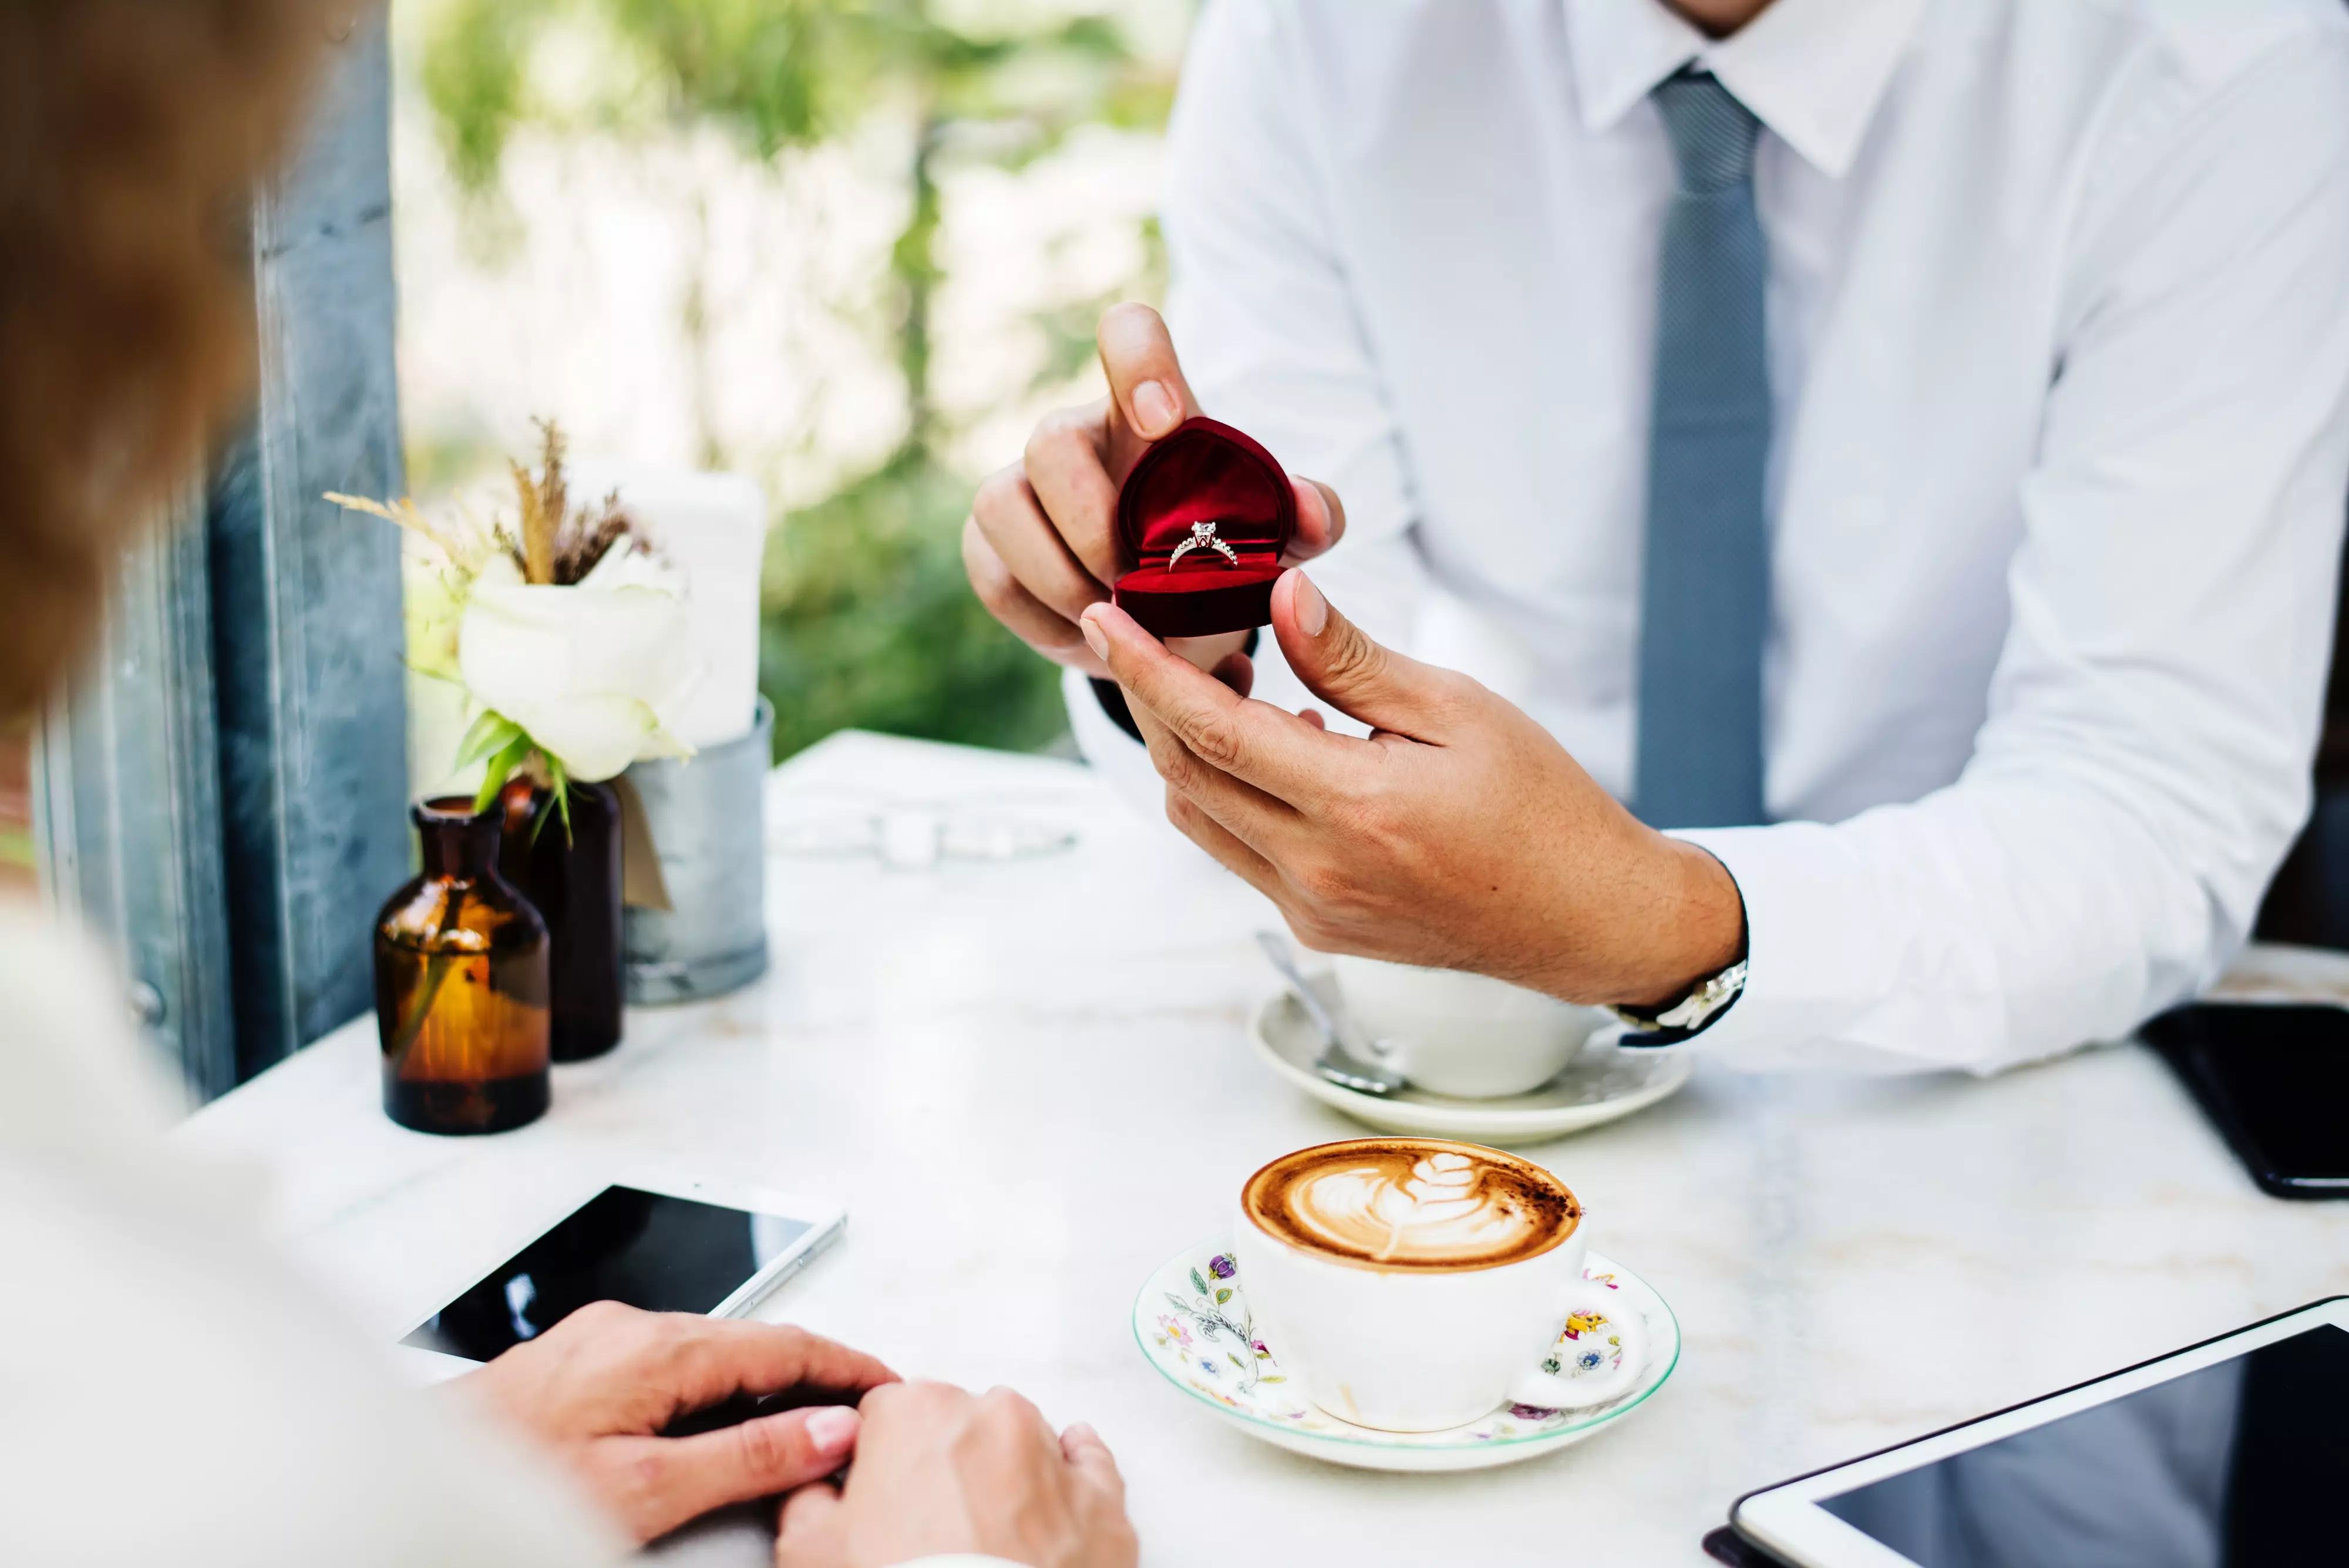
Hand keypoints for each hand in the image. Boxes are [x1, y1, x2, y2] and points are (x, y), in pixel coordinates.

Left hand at [457, 1302, 897, 1542]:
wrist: (412, 1481)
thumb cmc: (514, 1487)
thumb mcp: (646, 1488)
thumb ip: (746, 1456)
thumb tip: (828, 1428)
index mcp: (657, 1347)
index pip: (787, 1343)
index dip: (848, 1367)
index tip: (890, 1388)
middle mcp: (630, 1327)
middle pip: (752, 1342)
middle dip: (813, 1374)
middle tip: (860, 1414)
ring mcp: (600, 1339)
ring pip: (710, 1353)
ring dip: (763, 1383)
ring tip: (804, 1426)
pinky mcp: (577, 1362)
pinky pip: (670, 1363)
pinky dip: (715, 1390)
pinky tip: (721, 1424)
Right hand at [772, 1382, 1136, 1567]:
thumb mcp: (809, 1548)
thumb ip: (808, 1497)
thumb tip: (816, 1487)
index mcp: (915, 1413)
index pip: (884, 1413)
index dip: (877, 1456)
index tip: (878, 1492)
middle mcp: (991, 1417)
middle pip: (957, 1423)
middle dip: (942, 1463)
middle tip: (925, 1525)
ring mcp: (1052, 1457)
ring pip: (1023, 1440)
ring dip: (1004, 1473)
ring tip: (982, 1534)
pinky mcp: (1101, 1503)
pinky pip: (1091, 1467)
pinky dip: (1073, 1478)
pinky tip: (1054, 1499)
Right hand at [963, 301, 1344, 683]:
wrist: (1163, 619)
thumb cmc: (1215, 553)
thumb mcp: (1274, 539)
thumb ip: (1306, 518)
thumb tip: (1312, 515)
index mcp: (1145, 408)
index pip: (1128, 333)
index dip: (1137, 362)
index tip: (1165, 422)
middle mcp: (1075, 435)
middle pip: (1050, 439)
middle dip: (1091, 522)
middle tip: (1134, 581)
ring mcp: (1019, 487)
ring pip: (1000, 505)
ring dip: (1060, 576)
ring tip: (1114, 618)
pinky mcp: (988, 546)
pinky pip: (993, 575)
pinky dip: (1042, 617)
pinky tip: (1088, 636)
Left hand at [1079, 571, 1744, 1006]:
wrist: (1586, 917)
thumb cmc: (1542, 807)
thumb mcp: (1460, 709)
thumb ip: (1356, 661)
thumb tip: (1283, 599)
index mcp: (1357, 809)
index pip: (1215, 732)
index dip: (1146, 672)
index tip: (1104, 621)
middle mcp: (1319, 871)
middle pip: (1185, 777)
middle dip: (1153, 701)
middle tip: (1157, 637)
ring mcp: (1313, 909)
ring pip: (1202, 819)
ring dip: (1190, 750)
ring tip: (1230, 684)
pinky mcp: (1319, 927)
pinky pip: (1242, 851)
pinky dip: (1236, 792)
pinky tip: (1285, 747)